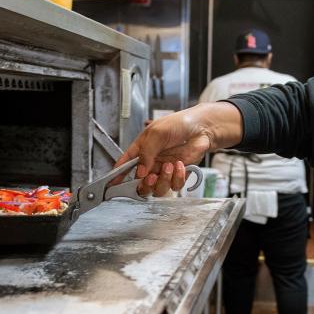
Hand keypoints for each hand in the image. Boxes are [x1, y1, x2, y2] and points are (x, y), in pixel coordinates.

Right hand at [114, 103, 242, 194]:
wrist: (202, 128)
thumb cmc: (178, 124)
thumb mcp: (156, 134)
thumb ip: (146, 153)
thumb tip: (141, 172)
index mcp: (141, 150)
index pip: (125, 164)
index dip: (117, 176)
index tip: (112, 185)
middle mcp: (151, 162)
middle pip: (140, 184)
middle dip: (144, 185)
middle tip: (150, 178)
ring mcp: (164, 170)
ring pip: (157, 188)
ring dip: (162, 180)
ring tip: (169, 166)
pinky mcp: (178, 174)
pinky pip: (174, 185)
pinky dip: (177, 177)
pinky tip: (180, 165)